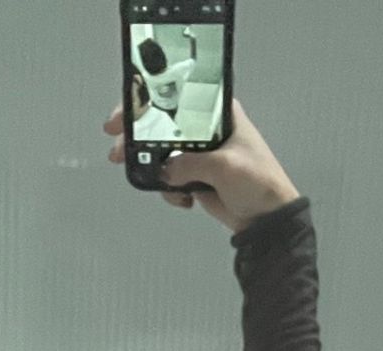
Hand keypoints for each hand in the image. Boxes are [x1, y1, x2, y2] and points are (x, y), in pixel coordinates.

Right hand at [104, 97, 299, 232]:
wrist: (267, 219)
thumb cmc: (259, 182)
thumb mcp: (224, 166)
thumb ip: (190, 164)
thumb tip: (165, 169)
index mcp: (218, 113)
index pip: (177, 98)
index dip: (149, 102)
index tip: (126, 113)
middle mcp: (206, 129)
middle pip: (163, 124)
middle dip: (138, 135)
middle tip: (116, 146)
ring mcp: (199, 154)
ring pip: (162, 153)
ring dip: (148, 166)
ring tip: (138, 174)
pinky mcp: (195, 177)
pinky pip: (170, 179)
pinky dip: (168, 190)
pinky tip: (182, 199)